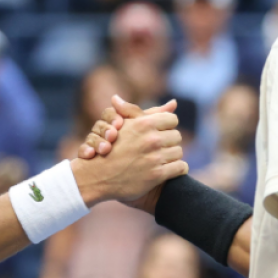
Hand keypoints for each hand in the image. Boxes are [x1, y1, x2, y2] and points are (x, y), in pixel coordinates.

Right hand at [70, 105, 186, 205]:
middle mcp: (151, 139)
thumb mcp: (126, 124)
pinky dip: (178, 169)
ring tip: (161, 159)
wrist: (97, 176)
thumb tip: (173, 102)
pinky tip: (168, 170)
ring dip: (171, 156)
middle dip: (169, 141)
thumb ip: (149, 112)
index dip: (166, 126)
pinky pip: (181, 168)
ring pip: (179, 152)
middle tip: (159, 148)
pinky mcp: (157, 175)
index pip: (172, 119)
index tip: (160, 133)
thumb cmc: (111, 148)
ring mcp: (155, 158)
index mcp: (144, 124)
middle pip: (177, 136)